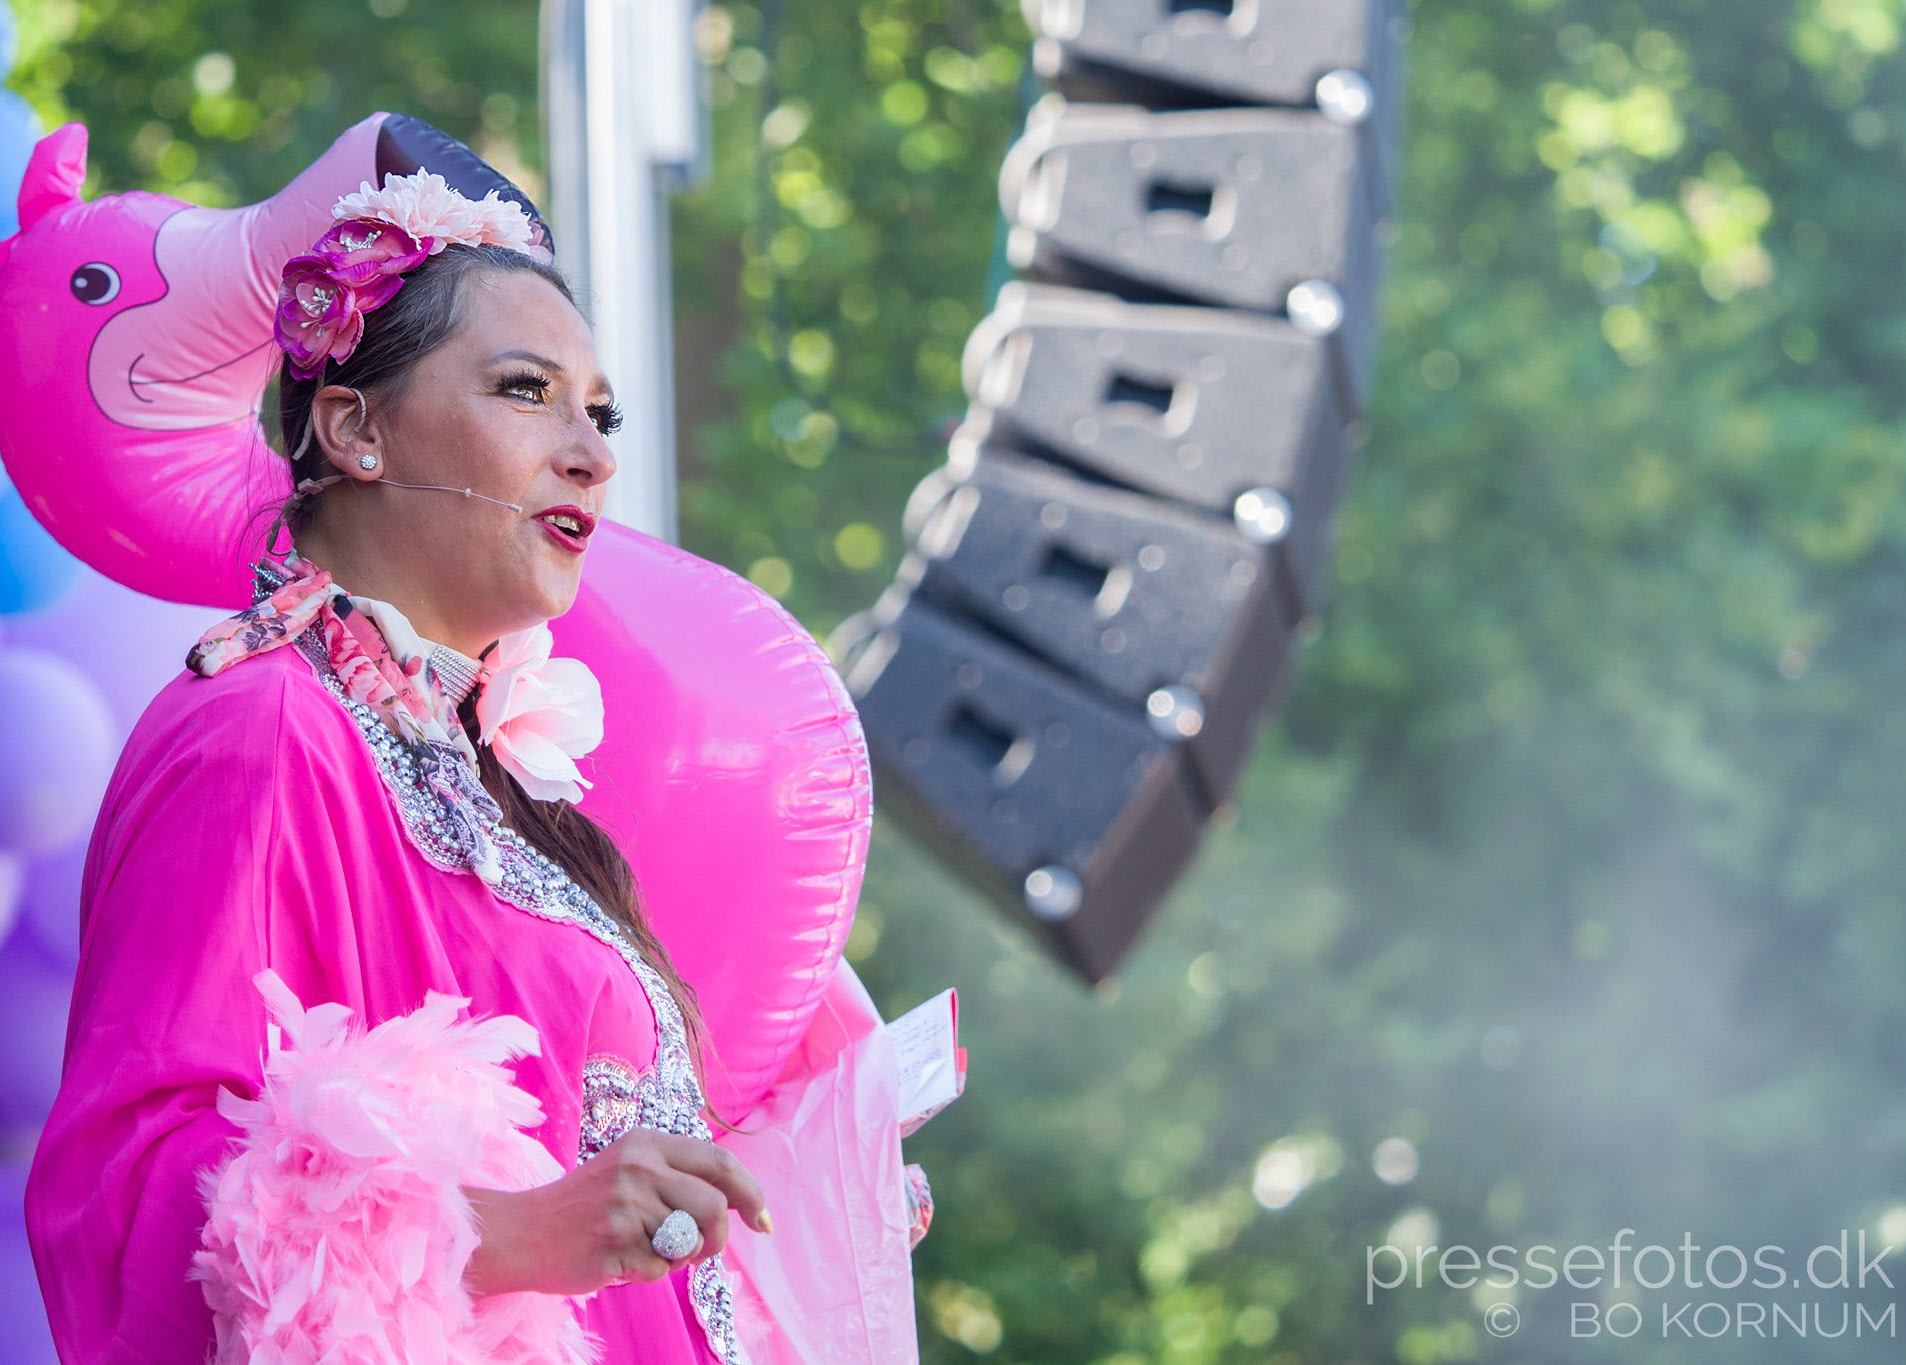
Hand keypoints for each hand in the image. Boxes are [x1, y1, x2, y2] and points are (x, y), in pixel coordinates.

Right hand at [462, 1130, 770, 1296]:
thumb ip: (677, 1177)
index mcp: (647, 1143)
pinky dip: (648, 1275)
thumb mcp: (628, 1169)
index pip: (720, 1163)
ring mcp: (625, 1205)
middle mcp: (638, 1167)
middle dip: (718, 1237)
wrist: (522, 1232)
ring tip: (647, 1251)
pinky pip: (660, 1270)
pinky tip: (620, 1262)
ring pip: (690, 1241)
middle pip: (715, 1206)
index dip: (750, 1194)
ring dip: (678, 1258)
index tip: (762, 1220)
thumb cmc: (584, 1207)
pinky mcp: (613, 1242)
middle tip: (700, 1251)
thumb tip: (737, 1202)